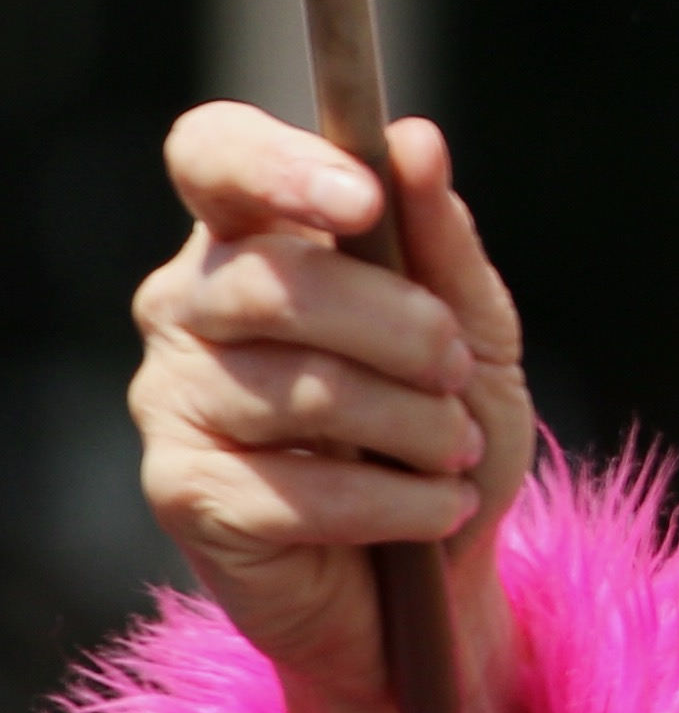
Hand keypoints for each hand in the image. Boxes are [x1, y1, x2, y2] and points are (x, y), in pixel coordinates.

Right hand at [136, 103, 533, 712]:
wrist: (437, 572)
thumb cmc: (446, 424)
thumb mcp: (474, 326)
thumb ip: (442, 237)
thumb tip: (415, 140)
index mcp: (253, 235)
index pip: (213, 154)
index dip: (277, 165)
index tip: (364, 199)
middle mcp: (189, 306)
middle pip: (271, 281)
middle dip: (398, 326)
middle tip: (456, 370)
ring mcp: (170, 399)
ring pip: (296, 390)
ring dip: (414, 426)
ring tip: (455, 452)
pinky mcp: (182, 493)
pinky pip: (298, 488)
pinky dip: (399, 502)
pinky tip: (435, 510)